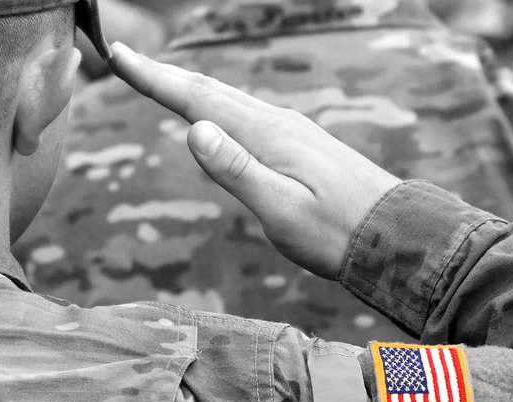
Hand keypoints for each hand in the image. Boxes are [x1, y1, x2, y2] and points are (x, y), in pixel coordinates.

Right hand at [108, 42, 400, 278]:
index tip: (118, 56)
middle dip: (165, 74)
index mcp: (266, 134)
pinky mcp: (300, 143)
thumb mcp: (282, 209)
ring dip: (190, 87)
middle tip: (125, 59)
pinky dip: (219, 105)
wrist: (394, 233)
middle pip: (210, 90)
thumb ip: (238, 170)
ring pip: (229, 99)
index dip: (155, 79)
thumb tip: (194, 129)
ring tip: (161, 79)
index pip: (198, 100)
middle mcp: (277, 122)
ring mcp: (291, 130)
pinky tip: (218, 114)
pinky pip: (248, 114)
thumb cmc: (337, 231)